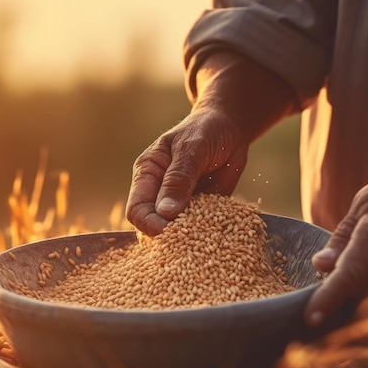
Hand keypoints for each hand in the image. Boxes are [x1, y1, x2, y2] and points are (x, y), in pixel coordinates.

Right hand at [126, 109, 249, 235]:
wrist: (230, 127)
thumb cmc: (205, 130)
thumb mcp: (192, 149)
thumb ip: (179, 178)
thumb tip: (165, 212)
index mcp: (147, 174)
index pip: (137, 209)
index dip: (149, 224)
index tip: (169, 230)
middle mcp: (159, 192)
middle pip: (154, 225)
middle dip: (170, 235)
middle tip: (192, 240)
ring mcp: (181, 202)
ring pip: (178, 231)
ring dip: (191, 238)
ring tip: (208, 239)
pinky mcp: (202, 209)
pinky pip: (201, 228)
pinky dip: (209, 233)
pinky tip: (221, 233)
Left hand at [304, 170, 367, 325]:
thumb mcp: (364, 204)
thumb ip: (340, 238)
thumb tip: (319, 264)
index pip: (351, 274)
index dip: (330, 297)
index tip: (311, 317)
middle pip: (362, 303)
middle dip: (334, 315)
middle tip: (313, 317)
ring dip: (353, 319)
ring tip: (332, 315)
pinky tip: (357, 310)